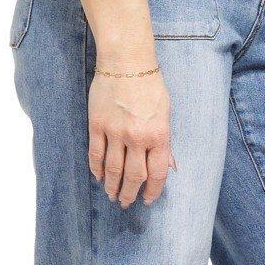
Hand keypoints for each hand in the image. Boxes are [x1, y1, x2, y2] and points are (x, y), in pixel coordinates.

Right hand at [87, 68, 172, 207]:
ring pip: (113, 169)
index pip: (156, 174)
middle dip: (130, 193)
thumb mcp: (166, 113)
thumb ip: (165, 142)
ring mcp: (115, 132)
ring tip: (111, 195)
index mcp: (159, 135)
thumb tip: (168, 166)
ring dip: (112, 186)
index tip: (148, 200)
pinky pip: (96, 154)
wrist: (126, 61)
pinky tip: (98, 177)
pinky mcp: (97, 125)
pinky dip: (96, 169)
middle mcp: (137, 137)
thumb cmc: (150, 85)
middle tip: (126, 202)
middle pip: (134, 176)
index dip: (152, 191)